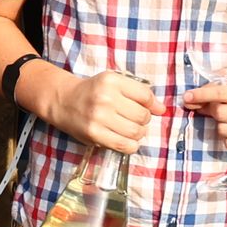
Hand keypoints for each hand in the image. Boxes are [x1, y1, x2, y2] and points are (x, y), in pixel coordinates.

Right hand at [22, 62, 156, 154]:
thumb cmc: (92, 92)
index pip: (145, 95)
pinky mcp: (94, 134)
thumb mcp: (113, 83)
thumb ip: (138, 94)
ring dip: (138, 133)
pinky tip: (125, 139)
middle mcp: (105, 98)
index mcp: (111, 80)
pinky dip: (131, 145)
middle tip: (134, 119)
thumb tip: (163, 109)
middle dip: (143, 119)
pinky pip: (124, 145)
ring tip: (130, 129)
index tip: (147, 108)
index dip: (151, 105)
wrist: (63, 101)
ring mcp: (99, 117)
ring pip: (136, 131)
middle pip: (142, 115)